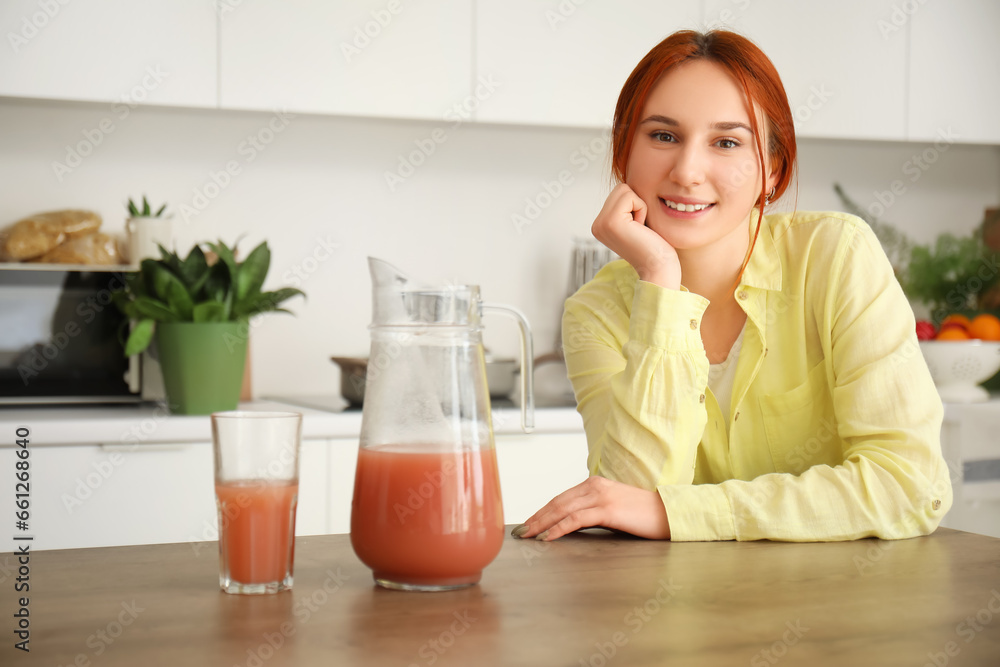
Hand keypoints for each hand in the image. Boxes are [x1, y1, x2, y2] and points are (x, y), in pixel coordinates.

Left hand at [512, 476, 670, 540]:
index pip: (561, 498)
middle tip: (520, 531)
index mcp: (595, 483)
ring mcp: (600, 496)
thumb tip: (572, 524)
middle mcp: (594, 486)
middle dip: (536, 517)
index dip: (542, 511)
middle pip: (557, 502)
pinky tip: (548, 537)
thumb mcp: (613, 508)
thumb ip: (593, 511)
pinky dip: (559, 528)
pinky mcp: (607, 510)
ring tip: (528, 535)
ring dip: (541, 523)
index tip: (528, 522)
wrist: (668, 513)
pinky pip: (575, 520)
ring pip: (562, 509)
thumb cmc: (643, 515)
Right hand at [592, 183, 680, 288]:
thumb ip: (627, 207)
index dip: (636, 206)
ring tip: (639, 228)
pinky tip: (640, 229)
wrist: (658, 267)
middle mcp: (596, 224)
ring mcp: (601, 223)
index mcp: (601, 224)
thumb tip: (629, 186)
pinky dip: (641, 209)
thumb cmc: (654, 246)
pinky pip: (630, 196)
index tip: (638, 229)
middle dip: (636, 203)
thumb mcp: (636, 222)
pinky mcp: (610, 222)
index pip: (619, 193)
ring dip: (639, 206)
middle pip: (620, 188)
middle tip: (640, 228)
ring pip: (624, 189)